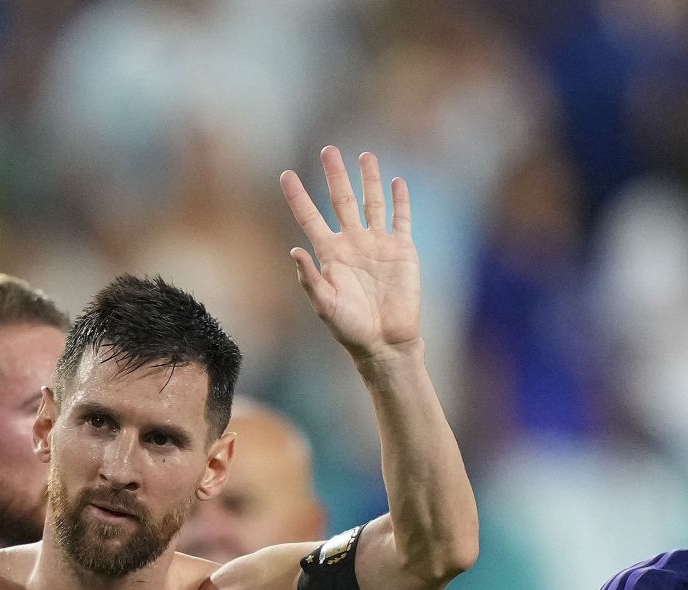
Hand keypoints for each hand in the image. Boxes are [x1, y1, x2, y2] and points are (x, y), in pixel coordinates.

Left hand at [281, 147, 420, 358]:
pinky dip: (400, 200)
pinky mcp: (402, 250)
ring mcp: (378, 244)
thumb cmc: (350, 328)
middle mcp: (352, 243)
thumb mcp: (325, 304)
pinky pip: (400, 219)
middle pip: (342, 200)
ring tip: (365, 155)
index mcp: (330, 254)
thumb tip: (293, 250)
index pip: (310, 217)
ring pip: (372, 202)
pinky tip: (397, 181)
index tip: (286, 174)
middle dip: (335, 175)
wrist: (385, 341)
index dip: (298, 196)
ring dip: (369, 179)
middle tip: (329, 149)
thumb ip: (310, 278)